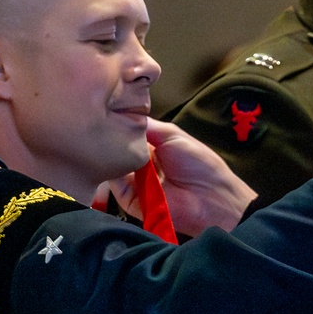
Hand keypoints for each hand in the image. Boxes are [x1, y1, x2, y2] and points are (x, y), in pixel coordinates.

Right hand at [107, 119, 256, 235]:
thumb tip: (121, 113)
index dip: (118, 125)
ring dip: (112, 157)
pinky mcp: (132, 201)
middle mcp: (142, 165)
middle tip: (102, 127)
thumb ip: (147, 126)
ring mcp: (136, 183)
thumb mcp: (172, 135)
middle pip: (118, 151)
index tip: (105, 112)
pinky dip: (114, 175)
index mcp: (152, 149)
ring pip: (114, 167)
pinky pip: (116, 187)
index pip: (128, 135)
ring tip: (108, 143)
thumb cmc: (198, 163)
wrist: (210, 198)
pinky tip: (115, 162)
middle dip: (112, 140)